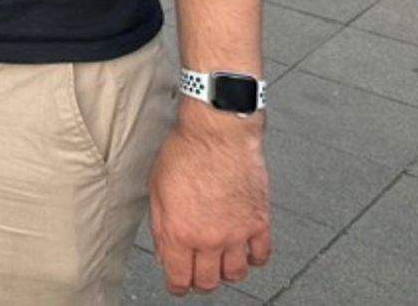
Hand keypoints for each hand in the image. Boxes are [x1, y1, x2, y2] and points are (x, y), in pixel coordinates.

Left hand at [147, 113, 270, 294]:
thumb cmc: (185, 150)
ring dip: (225, 274)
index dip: (176, 286)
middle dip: (199, 283)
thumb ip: (160, 226)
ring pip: (235, 274)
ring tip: (219, 265)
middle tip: (196, 276)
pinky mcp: (259, 222)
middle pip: (208, 281)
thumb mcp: (156, 188)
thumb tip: (164, 252)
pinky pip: (261, 256)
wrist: (218, 131)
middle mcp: (210, 238)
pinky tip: (246, 254)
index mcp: (180, 232)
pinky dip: (254, 261)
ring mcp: (238, 233)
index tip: (177, 286)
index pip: (179, 278)